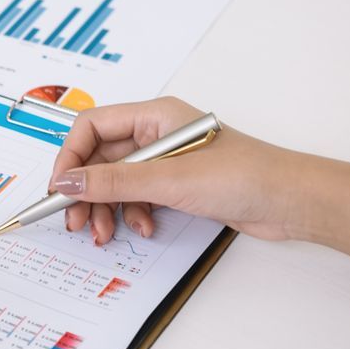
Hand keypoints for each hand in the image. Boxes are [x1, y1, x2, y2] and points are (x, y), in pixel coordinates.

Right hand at [48, 96, 349, 251]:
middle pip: (99, 159)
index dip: (70, 157)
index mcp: (153, 116)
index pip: (91, 128)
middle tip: (74, 220)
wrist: (289, 202)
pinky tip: (143, 227)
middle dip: (85, 191)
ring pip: (114, 182)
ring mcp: (163, 161)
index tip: (60, 188)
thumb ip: (113, 181)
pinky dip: (131, 214)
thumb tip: (68, 181)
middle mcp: (154, 134)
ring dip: (105, 208)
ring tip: (104, 232)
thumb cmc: (244, 175)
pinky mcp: (173, 185)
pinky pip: (135, 197)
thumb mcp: (168, 179)